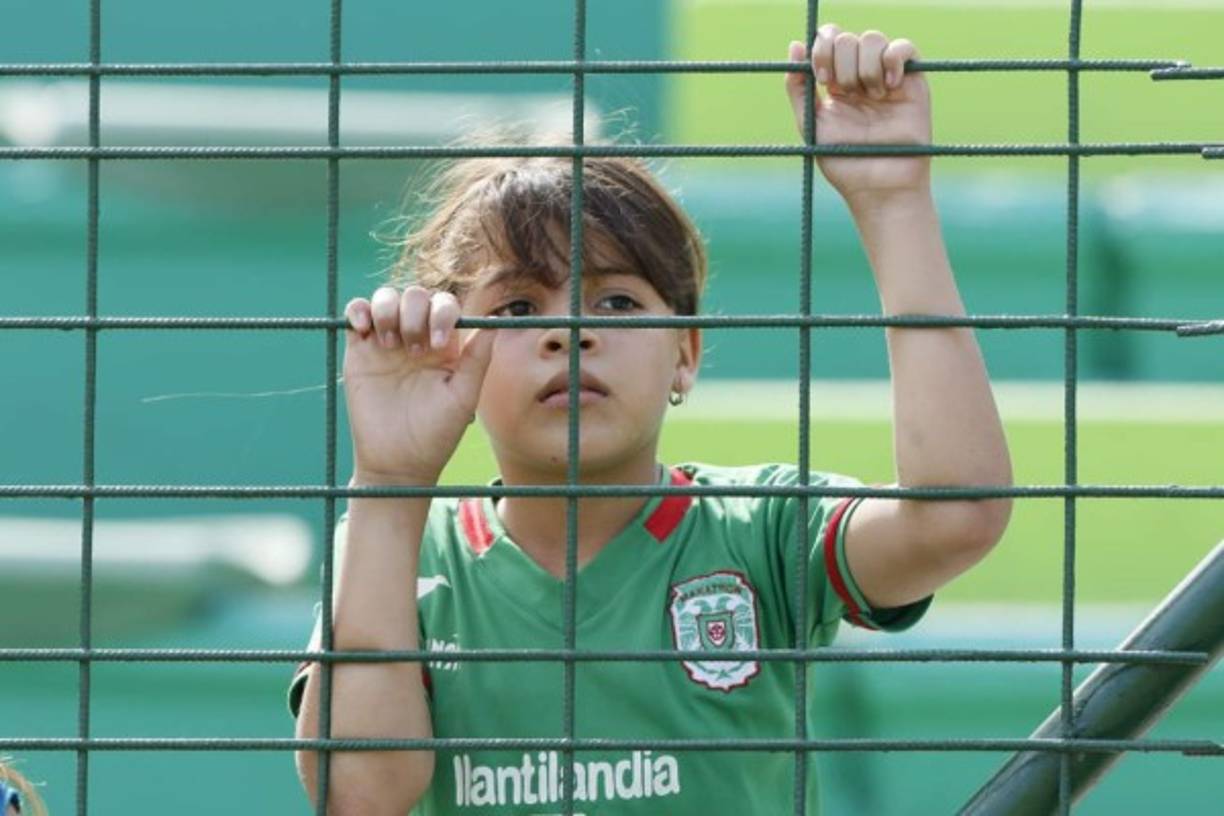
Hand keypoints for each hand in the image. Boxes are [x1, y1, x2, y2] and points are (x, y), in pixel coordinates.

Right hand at [343, 286, 494, 484]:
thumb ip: (478, 359)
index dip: (442, 313)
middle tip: (415, 351)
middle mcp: (416, 337)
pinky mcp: (359, 350)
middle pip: (416, 296)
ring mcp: (386, 342)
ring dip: (388, 308)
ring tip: (391, 343)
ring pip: (385, 298)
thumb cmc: (436, 434)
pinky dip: (357, 309)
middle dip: (415, 313)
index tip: (437, 344)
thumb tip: (496, 323)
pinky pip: (356, 314)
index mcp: (445, 345)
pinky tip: (363, 327)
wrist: (398, 461)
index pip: (445, 306)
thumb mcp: (463, 397)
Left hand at [785, 26, 931, 205]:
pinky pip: (904, 47)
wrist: (880, 186)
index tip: (821, 78)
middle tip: (845, 90)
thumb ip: (798, 89)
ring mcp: (886, 77)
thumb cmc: (845, 164)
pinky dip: (893, 58)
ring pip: (873, 39)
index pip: (827, 43)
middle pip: (848, 39)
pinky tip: (888, 86)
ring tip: (871, 96)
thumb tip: (794, 46)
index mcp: (834, 84)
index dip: (822, 49)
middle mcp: (860, 77)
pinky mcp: (912, 82)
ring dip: (865, 65)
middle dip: (841, 61)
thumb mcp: (811, 125)